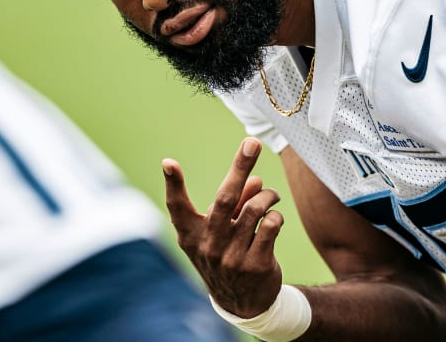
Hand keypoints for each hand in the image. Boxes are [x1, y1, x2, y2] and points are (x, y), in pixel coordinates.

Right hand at [163, 137, 284, 317]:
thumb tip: (254, 179)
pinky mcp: (256, 265)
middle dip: (239, 166)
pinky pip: (271, 225)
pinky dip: (276, 214)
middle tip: (252, 142)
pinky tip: (274, 217)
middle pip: (225, 198)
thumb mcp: (222, 231)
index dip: (173, 184)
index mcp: (191, 235)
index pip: (178, 207)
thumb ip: (236, 203)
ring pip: (255, 210)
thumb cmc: (228, 255)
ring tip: (271, 195)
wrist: (244, 303)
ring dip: (267, 195)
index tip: (168, 162)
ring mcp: (232, 258)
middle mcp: (209, 246)